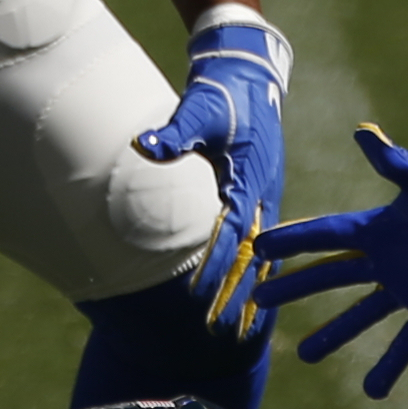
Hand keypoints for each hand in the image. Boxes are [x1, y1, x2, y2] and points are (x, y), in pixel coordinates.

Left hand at [133, 16, 288, 346]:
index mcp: (249, 178)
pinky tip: (250, 296)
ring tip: (238, 329)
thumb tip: (143, 144)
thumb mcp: (198, 108)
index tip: (198, 297)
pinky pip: (259, 243)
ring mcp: (264, 198)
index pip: (229, 232)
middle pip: (249, 254)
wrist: (248, 76)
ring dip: (249, 289)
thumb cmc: (220, 94)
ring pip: (259, 254)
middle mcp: (262, 194)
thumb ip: (174, 132)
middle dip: (236, 294)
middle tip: (220, 332)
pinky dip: (255, 271)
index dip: (214, 265)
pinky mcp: (259, 197)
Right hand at [255, 127, 407, 397]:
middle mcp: (386, 257)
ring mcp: (407, 284)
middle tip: (260, 299)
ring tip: (304, 356)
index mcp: (380, 226)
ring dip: (333, 333)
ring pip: (360, 313)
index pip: (325, 235)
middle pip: (331, 274)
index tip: (260, 249)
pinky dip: (390, 364)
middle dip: (296, 287)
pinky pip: (407, 338)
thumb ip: (394, 162)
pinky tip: (372, 390)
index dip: (293, 241)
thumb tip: (362, 131)